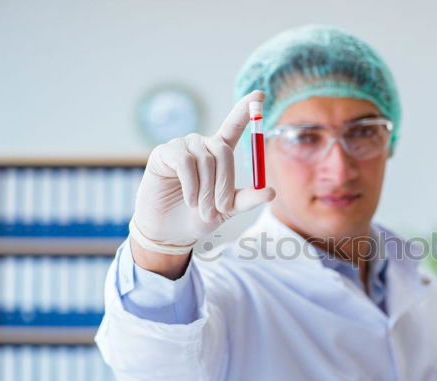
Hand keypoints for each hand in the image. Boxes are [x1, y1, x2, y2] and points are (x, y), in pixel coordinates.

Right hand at [130, 90, 275, 254]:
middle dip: (225, 183)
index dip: (246, 109)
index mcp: (220, 153)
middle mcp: (202, 144)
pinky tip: (189, 200)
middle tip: (220, 208)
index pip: (234, 125)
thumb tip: (271, 192)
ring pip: (206, 160)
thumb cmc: (199, 216)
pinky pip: (186, 163)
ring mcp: (183, 146)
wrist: (171, 231)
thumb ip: (248, 199)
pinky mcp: (165, 152)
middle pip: (223, 151)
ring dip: (208, 190)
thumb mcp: (229, 209)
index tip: (260, 94)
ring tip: (201, 208)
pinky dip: (191, 185)